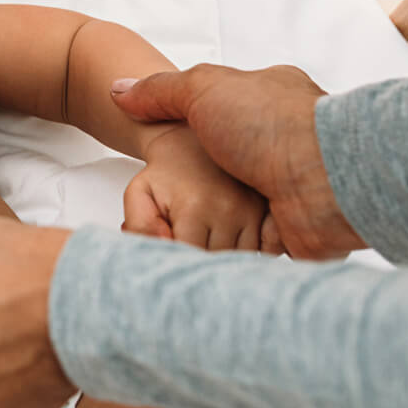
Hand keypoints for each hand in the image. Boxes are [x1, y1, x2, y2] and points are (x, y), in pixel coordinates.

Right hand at [110, 64, 364, 259]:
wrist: (326, 180)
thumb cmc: (272, 124)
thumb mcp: (203, 88)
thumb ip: (160, 91)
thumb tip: (119, 92)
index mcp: (267, 105)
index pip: (217, 118)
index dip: (185, 134)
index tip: (158, 151)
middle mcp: (278, 148)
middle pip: (223, 169)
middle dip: (195, 187)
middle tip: (157, 202)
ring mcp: (283, 192)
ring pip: (234, 213)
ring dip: (209, 225)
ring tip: (165, 237)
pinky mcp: (285, 236)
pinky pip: (246, 249)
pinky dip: (224, 255)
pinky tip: (194, 257)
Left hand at [123, 127, 281, 251]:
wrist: (189, 145)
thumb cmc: (163, 175)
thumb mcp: (139, 195)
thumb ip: (140, 226)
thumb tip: (164, 246)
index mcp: (195, 207)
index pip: (191, 258)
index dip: (179, 263)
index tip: (173, 252)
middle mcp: (229, 209)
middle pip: (216, 262)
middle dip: (201, 261)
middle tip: (189, 241)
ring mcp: (252, 210)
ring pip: (239, 260)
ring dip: (225, 258)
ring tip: (208, 237)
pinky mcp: (267, 210)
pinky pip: (265, 250)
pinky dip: (250, 252)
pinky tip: (231, 238)